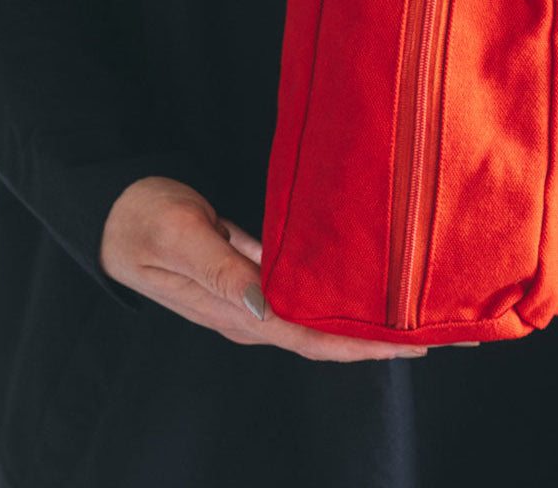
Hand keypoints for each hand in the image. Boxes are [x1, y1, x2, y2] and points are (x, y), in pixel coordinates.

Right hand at [99, 176, 427, 361]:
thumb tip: (264, 307)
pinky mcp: (254, 276)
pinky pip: (306, 295)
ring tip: (418, 314)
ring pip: (320, 319)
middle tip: (442, 330)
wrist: (116, 211)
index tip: (413, 343)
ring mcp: (253, 298)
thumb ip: (219, 269)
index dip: (364, 346)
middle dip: (382, 340)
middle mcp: (250, 314)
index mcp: (234, 312)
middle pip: (326, 339)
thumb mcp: (178, 237)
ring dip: (367, 321)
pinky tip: (368, 288)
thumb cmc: (144, 219)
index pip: (311, 339)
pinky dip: (339, 296)